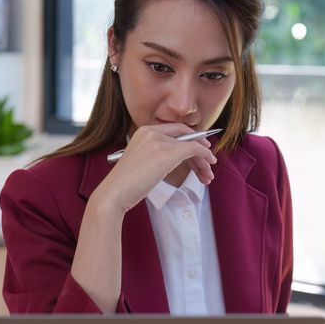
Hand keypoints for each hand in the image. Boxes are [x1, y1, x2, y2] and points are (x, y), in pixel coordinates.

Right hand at [94, 123, 217, 212]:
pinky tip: (209, 166)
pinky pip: (194, 149)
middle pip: (185, 137)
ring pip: (192, 145)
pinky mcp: (168, 153)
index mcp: (143, 131)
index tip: (201, 150)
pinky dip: (205, 156)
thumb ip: (155, 154)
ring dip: (203, 160)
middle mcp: (152, 132)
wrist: (115, 193)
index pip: (175, 130)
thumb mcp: (141, 162)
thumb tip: (174, 159)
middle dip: (200, 151)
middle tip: (208, 167)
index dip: (191, 138)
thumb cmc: (125, 184)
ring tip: (208, 177)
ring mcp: (160, 141)